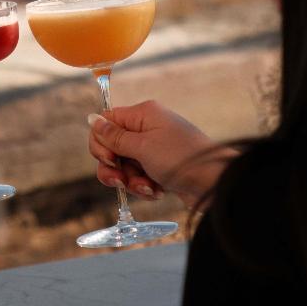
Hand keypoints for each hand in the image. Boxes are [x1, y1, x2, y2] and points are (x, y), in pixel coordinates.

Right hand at [88, 100, 235, 206]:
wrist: (215, 183)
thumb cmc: (181, 158)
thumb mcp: (142, 147)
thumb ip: (113, 136)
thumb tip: (91, 118)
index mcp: (142, 115)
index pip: (106, 121)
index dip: (100, 142)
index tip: (110, 159)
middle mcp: (147, 128)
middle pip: (112, 146)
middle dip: (114, 167)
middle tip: (122, 179)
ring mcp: (154, 149)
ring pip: (124, 165)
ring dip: (130, 180)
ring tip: (147, 187)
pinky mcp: (160, 167)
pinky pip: (139, 176)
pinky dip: (144, 186)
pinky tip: (157, 191)